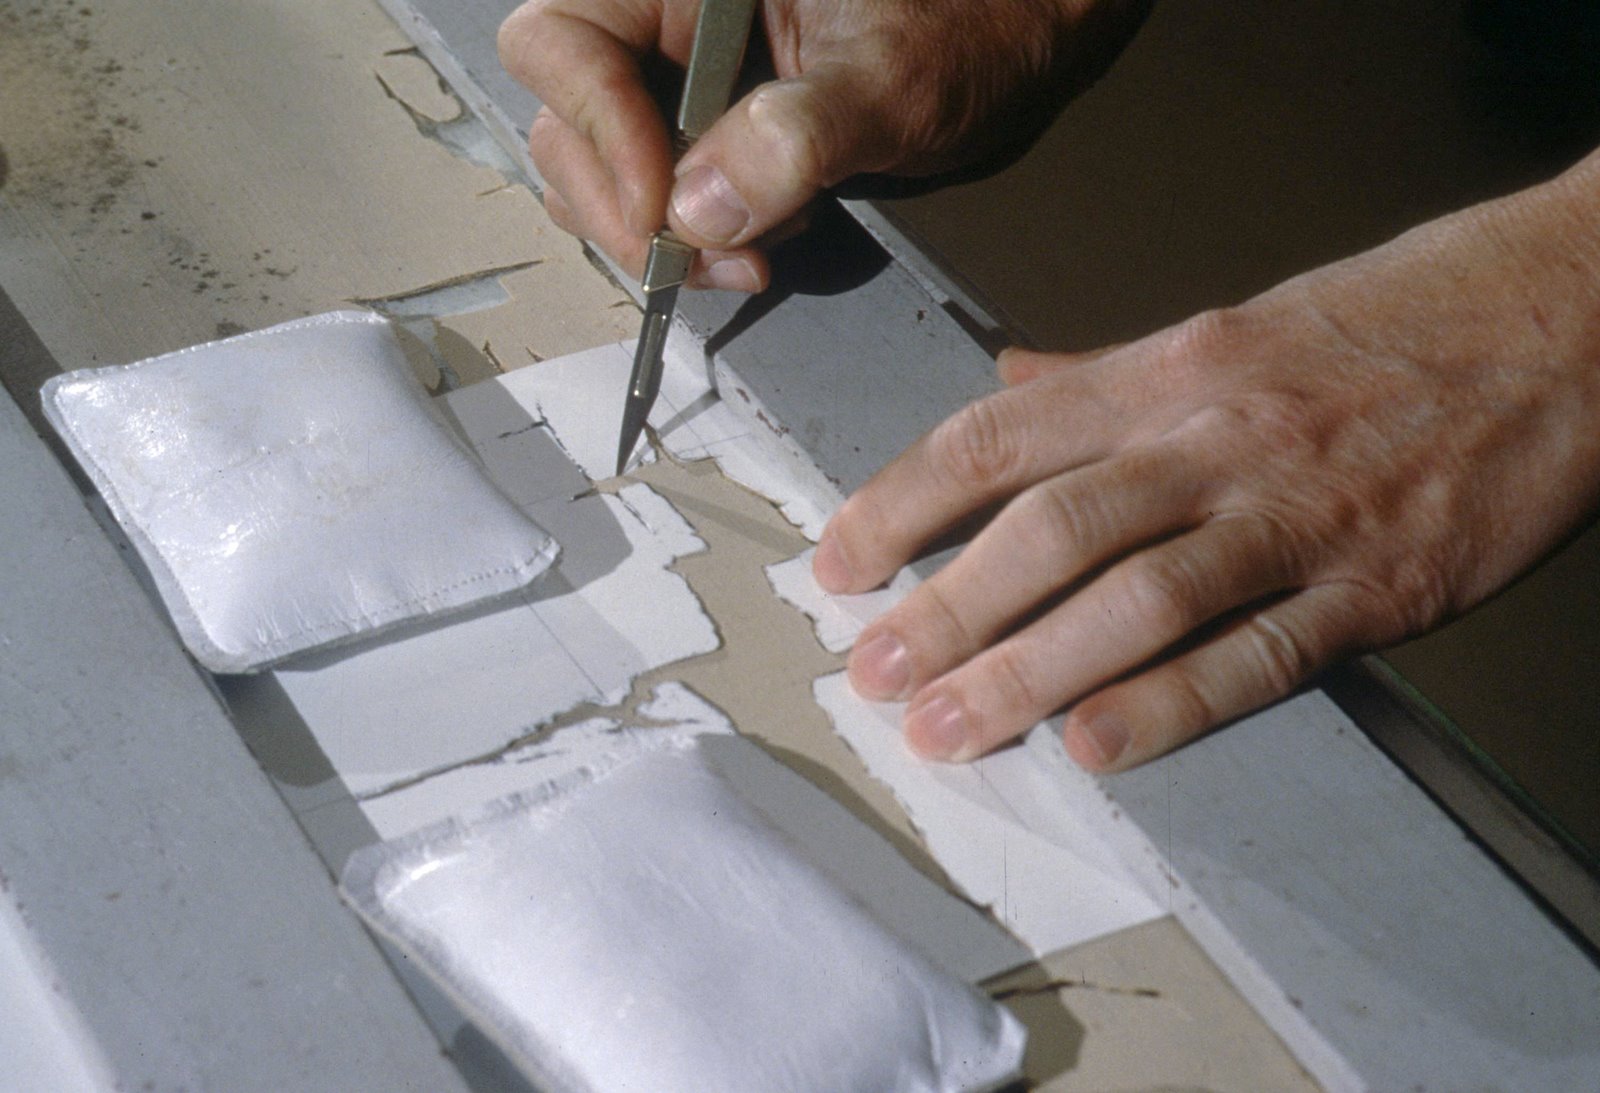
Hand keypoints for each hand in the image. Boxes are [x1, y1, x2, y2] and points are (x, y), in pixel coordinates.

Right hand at [498, 0, 1148, 291]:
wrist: (1022, 33)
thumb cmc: (973, 21)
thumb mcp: (893, 78)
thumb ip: (798, 137)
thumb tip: (699, 209)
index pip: (561, 42)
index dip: (597, 131)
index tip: (664, 211)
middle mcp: (666, 19)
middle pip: (567, 116)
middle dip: (625, 206)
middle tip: (700, 261)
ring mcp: (681, 77)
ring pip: (604, 165)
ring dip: (656, 235)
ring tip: (745, 258)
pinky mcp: (709, 128)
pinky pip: (659, 190)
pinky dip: (692, 237)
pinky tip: (757, 246)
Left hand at [815, 149, 1599, 771]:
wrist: (1564, 313)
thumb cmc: (1391, 320)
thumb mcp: (1232, 324)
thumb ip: (1105, 372)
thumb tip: (1006, 387)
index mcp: (1172, 370)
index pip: (998, 434)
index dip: (902, 499)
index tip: (839, 557)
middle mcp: (1218, 438)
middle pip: (1047, 526)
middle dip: (945, 606)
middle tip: (870, 670)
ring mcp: (1298, 514)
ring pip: (1135, 596)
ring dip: (1027, 670)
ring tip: (948, 727)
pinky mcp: (1380, 586)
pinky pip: (1258, 655)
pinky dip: (1171, 704)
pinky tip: (1095, 744)